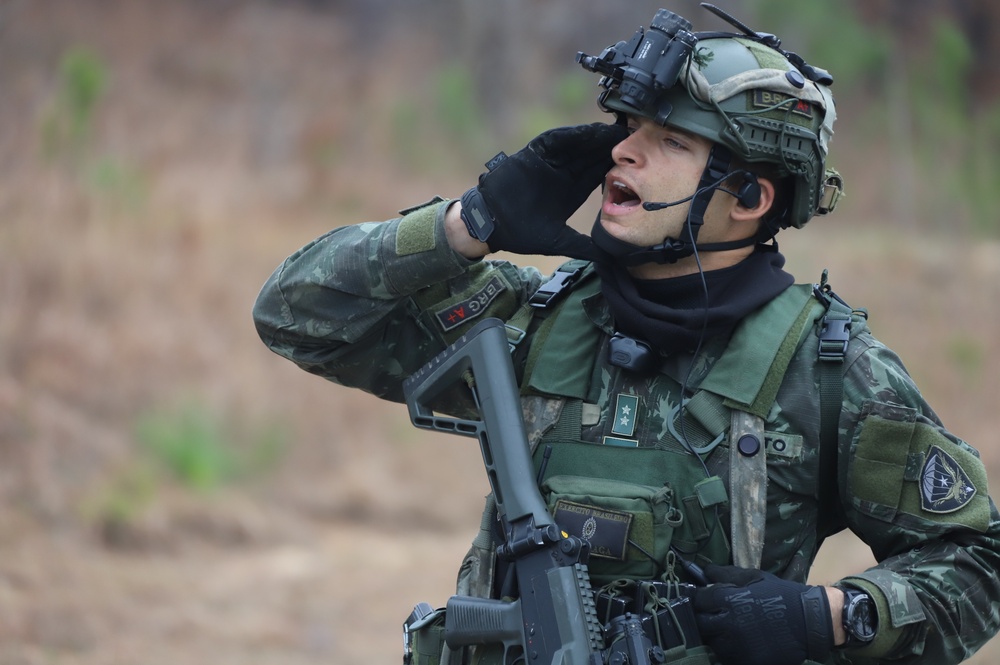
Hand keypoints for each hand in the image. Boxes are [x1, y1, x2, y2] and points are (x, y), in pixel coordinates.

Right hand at [459, 122, 626, 259]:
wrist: (490, 224)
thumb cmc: (520, 233)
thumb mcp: (558, 242)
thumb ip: (584, 248)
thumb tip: (609, 260)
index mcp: (571, 192)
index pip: (597, 175)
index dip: (614, 166)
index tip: (635, 160)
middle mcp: (562, 175)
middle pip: (590, 156)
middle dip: (608, 147)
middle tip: (631, 137)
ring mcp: (547, 164)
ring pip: (574, 147)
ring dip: (592, 138)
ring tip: (611, 131)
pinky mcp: (532, 156)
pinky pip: (551, 143)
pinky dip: (567, 137)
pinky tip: (584, 132)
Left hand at [693, 564, 834, 664]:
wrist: (810, 622)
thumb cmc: (782, 595)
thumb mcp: (755, 578)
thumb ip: (727, 574)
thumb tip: (705, 570)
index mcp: (730, 601)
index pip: (698, 600)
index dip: (698, 598)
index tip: (702, 598)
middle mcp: (730, 624)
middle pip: (700, 624)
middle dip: (702, 618)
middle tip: (711, 615)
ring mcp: (738, 647)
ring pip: (711, 642)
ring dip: (714, 635)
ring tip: (726, 628)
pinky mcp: (747, 661)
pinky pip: (727, 657)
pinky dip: (728, 650)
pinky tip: (737, 642)